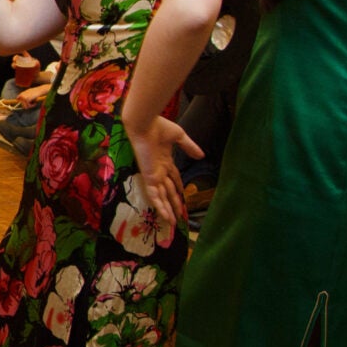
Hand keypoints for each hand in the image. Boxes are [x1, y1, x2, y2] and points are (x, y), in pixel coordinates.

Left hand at [125, 114, 202, 232]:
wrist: (144, 123)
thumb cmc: (159, 126)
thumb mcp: (179, 137)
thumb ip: (189, 147)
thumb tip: (202, 156)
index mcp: (164, 160)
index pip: (173, 177)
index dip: (179, 187)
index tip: (183, 196)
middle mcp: (158, 170)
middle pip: (168, 190)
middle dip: (174, 203)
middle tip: (179, 215)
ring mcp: (153, 175)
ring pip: (162, 197)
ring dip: (168, 210)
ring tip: (173, 223)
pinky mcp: (149, 177)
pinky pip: (155, 196)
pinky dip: (160, 206)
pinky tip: (166, 216)